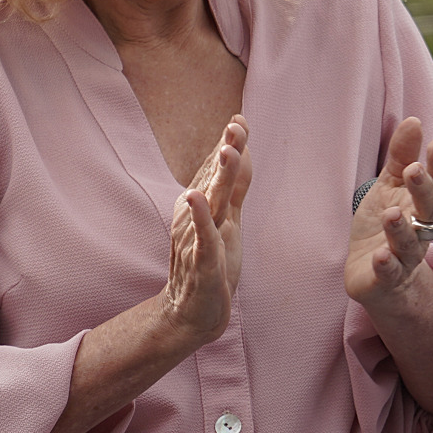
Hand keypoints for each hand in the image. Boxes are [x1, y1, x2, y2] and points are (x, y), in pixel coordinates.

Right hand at [154, 118, 250, 348]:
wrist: (190, 314)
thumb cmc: (211, 263)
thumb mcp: (228, 220)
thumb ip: (235, 186)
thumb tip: (243, 149)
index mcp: (205, 207)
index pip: (219, 170)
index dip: (230, 145)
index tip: (240, 118)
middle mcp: (198, 217)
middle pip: (215, 179)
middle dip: (227, 151)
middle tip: (236, 125)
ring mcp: (198, 239)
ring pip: (211, 203)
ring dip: (218, 176)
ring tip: (225, 151)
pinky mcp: (202, 263)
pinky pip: (202, 238)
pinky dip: (201, 218)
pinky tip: (194, 197)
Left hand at [346, 116, 432, 310]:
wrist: (375, 277)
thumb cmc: (385, 225)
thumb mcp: (390, 188)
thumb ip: (402, 157)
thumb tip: (414, 120)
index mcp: (421, 207)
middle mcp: (420, 232)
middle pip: (430, 212)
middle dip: (424, 191)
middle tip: (414, 170)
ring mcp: (404, 257)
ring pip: (409, 244)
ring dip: (402, 229)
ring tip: (392, 213)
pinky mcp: (385, 279)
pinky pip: (389, 273)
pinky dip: (386, 265)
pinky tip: (380, 255)